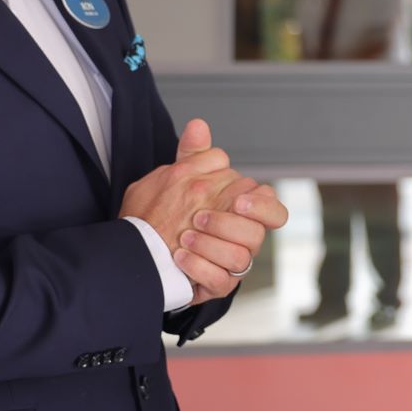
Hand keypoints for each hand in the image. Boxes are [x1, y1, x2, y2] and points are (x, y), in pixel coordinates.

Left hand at [119, 119, 286, 303]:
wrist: (137, 247)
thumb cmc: (163, 212)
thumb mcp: (176, 178)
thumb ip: (192, 154)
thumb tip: (198, 125)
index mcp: (240, 213)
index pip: (273, 209)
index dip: (264, 206)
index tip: (239, 201)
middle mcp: (240, 239)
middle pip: (257, 234)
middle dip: (228, 224)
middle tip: (199, 217)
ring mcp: (229, 265)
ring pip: (241, 259)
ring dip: (212, 245)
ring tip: (184, 237)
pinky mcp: (215, 286)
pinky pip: (220, 282)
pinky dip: (200, 268)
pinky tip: (180, 257)